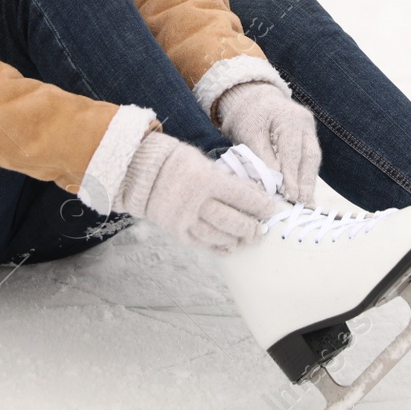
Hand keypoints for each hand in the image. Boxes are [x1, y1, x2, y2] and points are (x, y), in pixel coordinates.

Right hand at [116, 132, 277, 251]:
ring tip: (247, 239)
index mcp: (206, 179)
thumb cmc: (177, 163)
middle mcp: (195, 201)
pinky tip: (229, 247)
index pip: (242, 196)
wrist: (140, 173)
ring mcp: (184, 219)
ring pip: (218, 235)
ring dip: (237, 239)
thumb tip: (253, 195)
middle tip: (260, 230)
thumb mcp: (204, 162)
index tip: (270, 210)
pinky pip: (202, 244)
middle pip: (232, 221)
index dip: (260, 205)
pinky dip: (218, 247)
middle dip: (251, 228)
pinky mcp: (176, 232)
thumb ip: (226, 180)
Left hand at [213, 81, 319, 205]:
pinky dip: (306, 174)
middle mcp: (305, 123)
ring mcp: (309, 129)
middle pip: (310, 156)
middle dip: (306, 182)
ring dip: (309, 181)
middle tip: (303, 203)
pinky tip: (304, 191)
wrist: (253, 99)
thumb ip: (261, 156)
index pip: (292, 152)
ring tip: (306, 202)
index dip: (292, 176)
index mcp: (290, 118)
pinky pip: (309, 157)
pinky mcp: (308, 136)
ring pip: (313, 158)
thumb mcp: (248, 133)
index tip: (290, 195)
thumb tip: (273, 182)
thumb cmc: (248, 116)